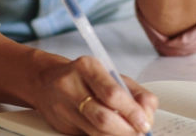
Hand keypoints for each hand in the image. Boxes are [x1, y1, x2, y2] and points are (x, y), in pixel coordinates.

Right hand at [32, 56, 157, 135]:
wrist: (46, 81)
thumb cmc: (85, 78)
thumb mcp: (110, 76)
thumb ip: (134, 93)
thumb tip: (148, 113)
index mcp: (87, 67)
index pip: (112, 94)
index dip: (132, 112)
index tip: (145, 123)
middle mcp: (71, 85)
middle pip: (103, 117)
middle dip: (126, 130)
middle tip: (140, 132)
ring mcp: (63, 107)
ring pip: (96, 131)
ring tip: (129, 133)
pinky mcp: (60, 125)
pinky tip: (113, 134)